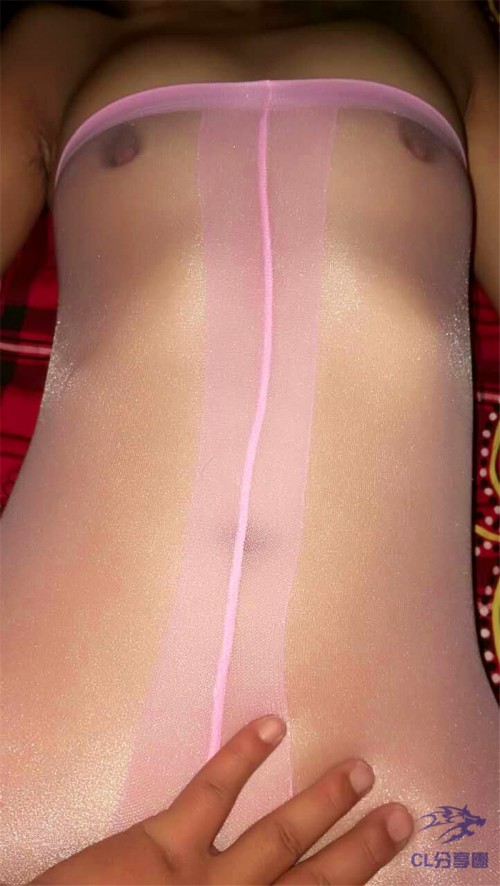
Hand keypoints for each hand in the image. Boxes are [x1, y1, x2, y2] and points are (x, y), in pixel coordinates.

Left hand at [30, 716, 413, 884]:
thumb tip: (265, 880)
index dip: (348, 878)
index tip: (379, 854)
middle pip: (312, 883)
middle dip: (360, 853)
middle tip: (401, 815)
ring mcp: (201, 882)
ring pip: (275, 839)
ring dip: (322, 805)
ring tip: (360, 769)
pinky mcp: (160, 849)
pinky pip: (209, 794)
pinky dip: (242, 758)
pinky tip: (272, 726)